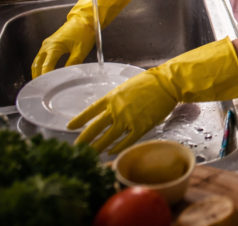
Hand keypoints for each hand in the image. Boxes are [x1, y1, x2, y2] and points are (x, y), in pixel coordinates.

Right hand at [32, 0, 132, 77]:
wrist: (85, 20)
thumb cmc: (84, 33)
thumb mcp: (81, 50)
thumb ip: (73, 63)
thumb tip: (68, 75)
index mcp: (54, 47)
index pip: (46, 66)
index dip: (45, 77)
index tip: (45, 86)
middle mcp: (47, 45)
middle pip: (37, 64)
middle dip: (36, 75)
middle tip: (39, 87)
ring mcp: (47, 43)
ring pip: (37, 60)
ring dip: (37, 70)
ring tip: (41, 82)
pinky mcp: (50, 43)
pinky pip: (42, 56)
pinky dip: (41, 64)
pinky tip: (45, 71)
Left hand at [68, 38, 237, 154]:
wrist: (167, 84)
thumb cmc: (150, 82)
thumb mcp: (127, 87)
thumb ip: (117, 99)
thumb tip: (111, 109)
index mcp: (111, 97)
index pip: (90, 111)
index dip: (79, 119)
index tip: (70, 126)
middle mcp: (116, 110)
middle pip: (94, 128)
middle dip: (84, 140)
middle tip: (76, 148)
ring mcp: (127, 120)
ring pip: (107, 138)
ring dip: (97, 148)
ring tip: (90, 155)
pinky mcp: (140, 127)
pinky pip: (125, 141)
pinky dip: (116, 148)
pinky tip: (110, 152)